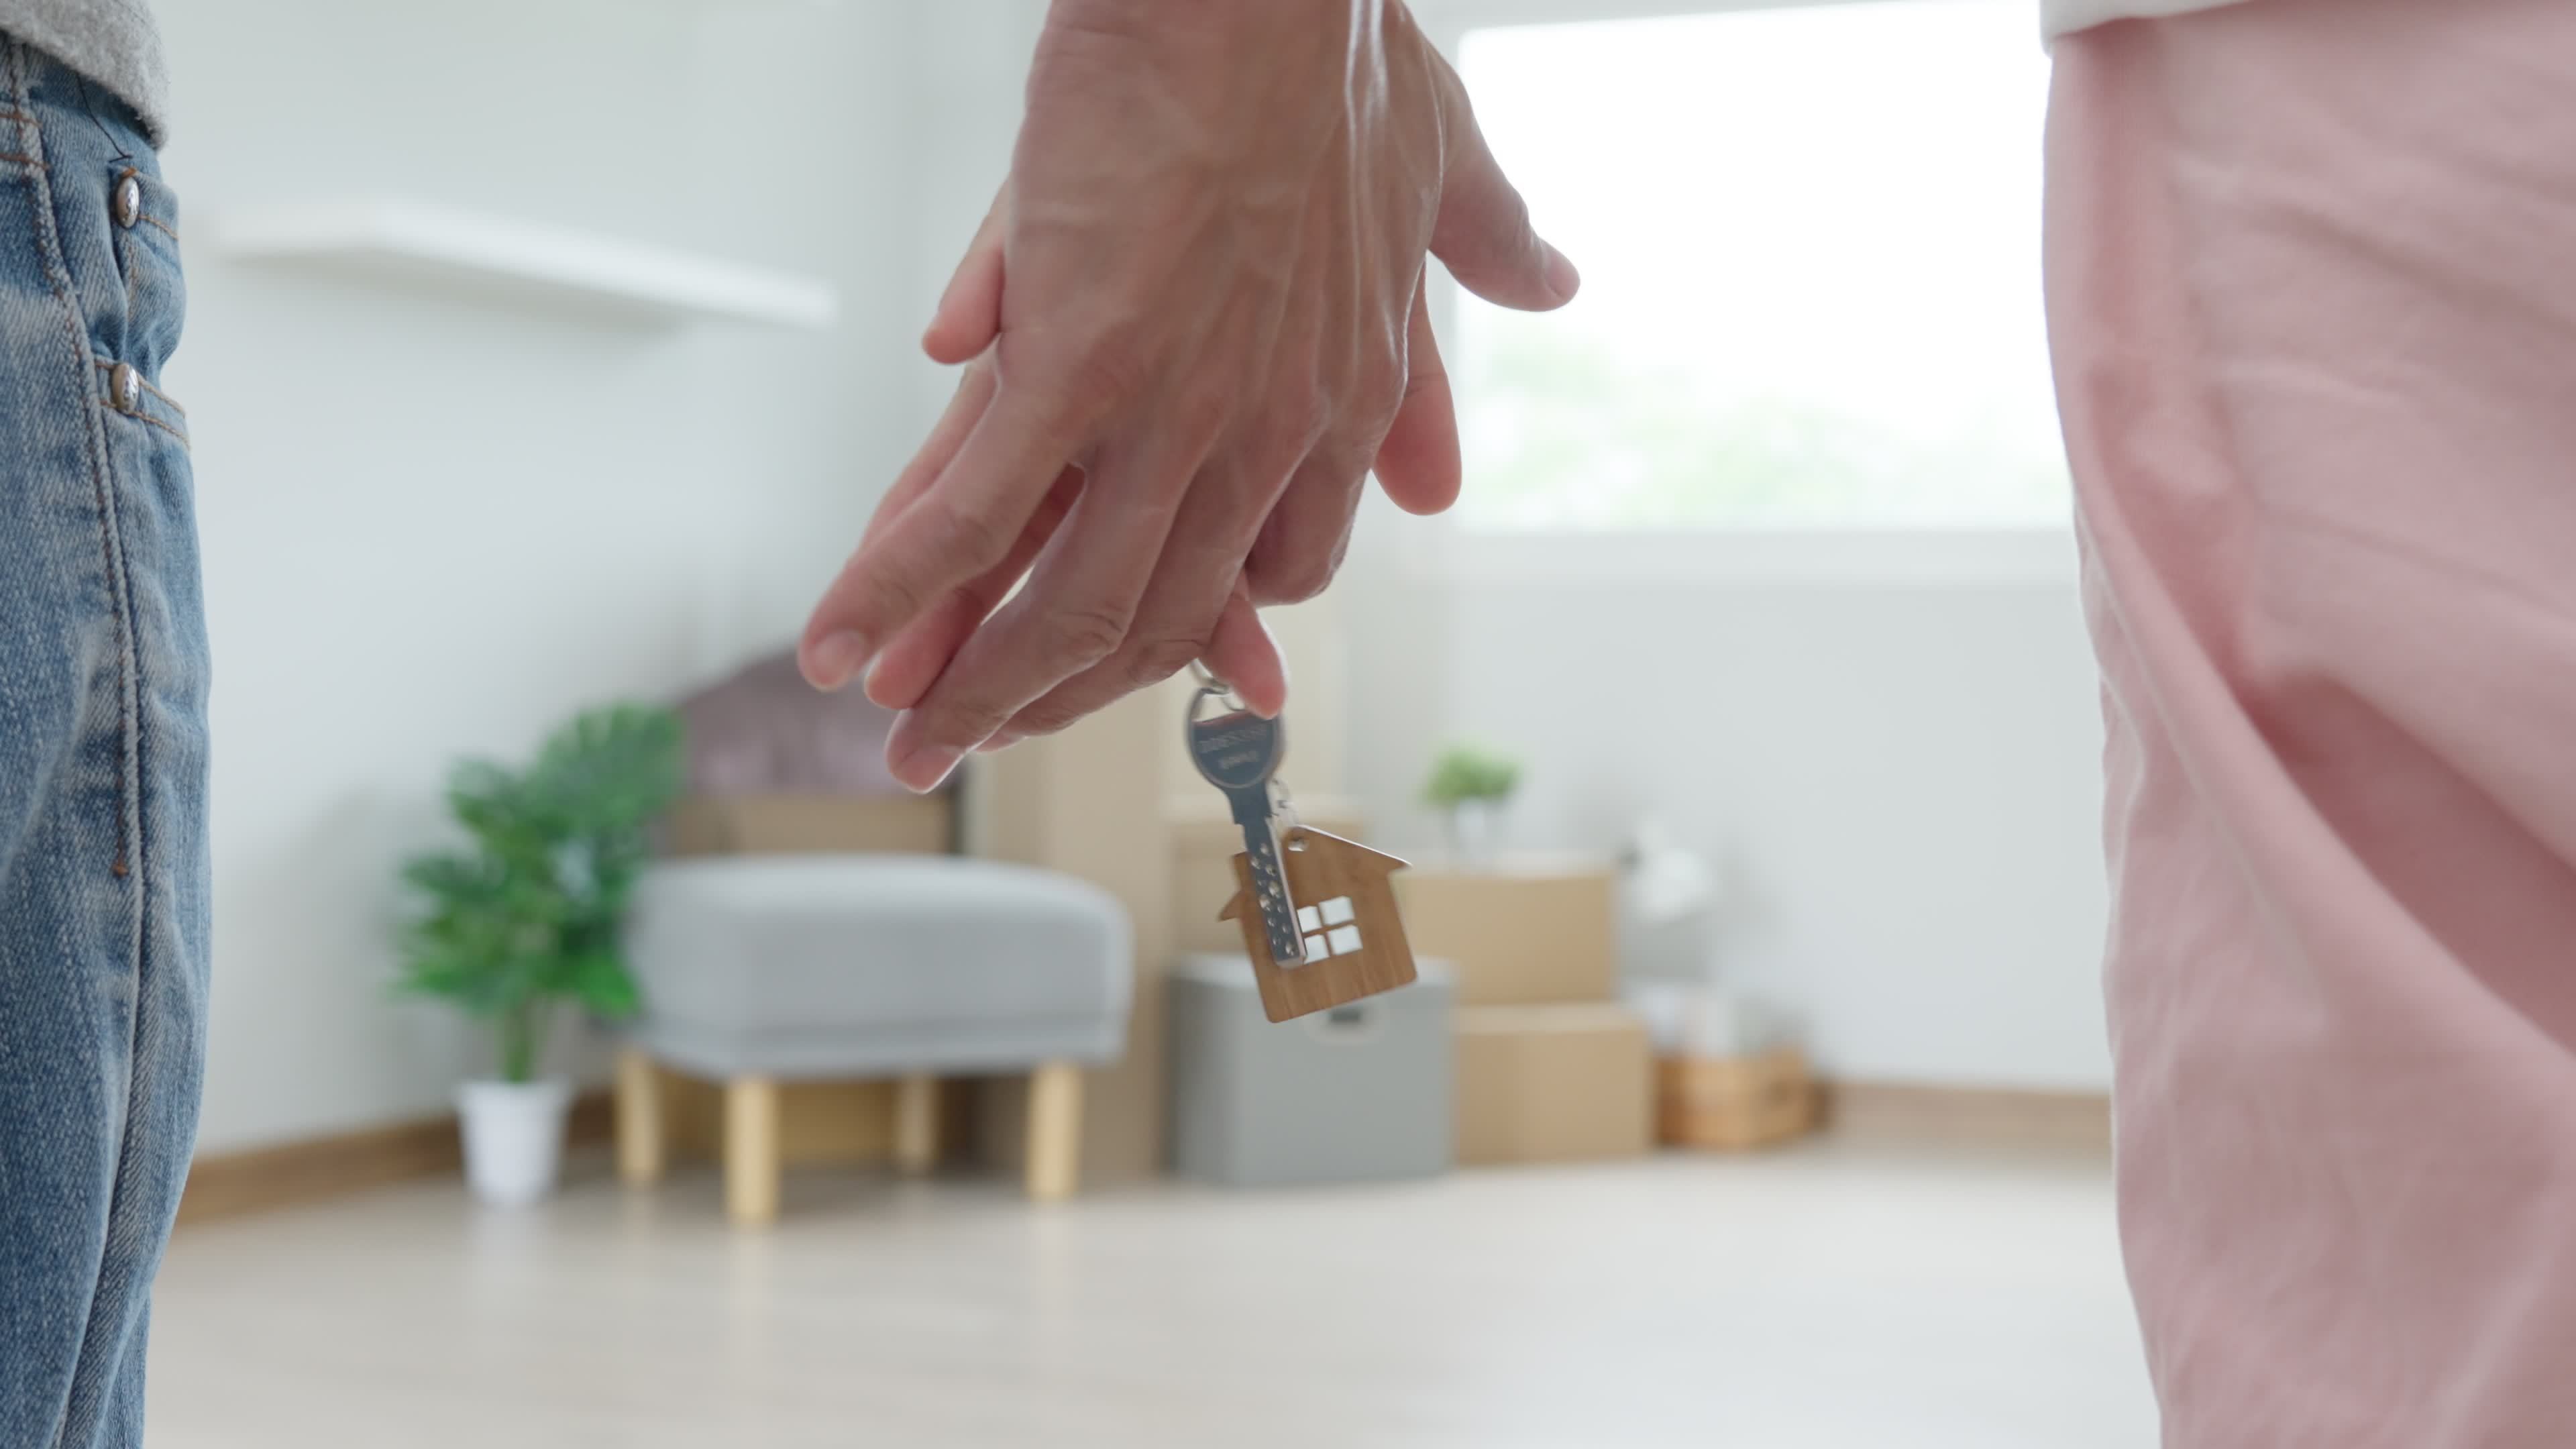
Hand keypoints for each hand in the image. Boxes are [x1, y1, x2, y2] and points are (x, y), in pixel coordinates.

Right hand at [800, 0, 1576, 789]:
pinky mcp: (1073, 366)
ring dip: (976, 677)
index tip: (1158, 659)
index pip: (1278, 567)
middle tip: (985, 740)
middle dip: (1065, 694)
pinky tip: (844, 638)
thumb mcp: (1445, 163)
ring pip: (1072, 597)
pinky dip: (901, 583)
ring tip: (905, 735)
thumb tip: (1548, 281)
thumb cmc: (1336, 51)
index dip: (1210, 627)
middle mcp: (1265, 439)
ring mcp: (1170, 413)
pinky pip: (981, 512)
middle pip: (1159, 612)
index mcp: (1343, 403)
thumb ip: (1485, 242)